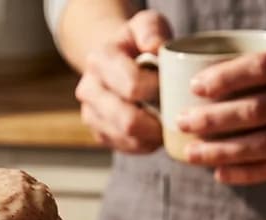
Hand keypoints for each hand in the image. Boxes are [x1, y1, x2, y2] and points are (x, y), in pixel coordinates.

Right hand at [74, 10, 171, 153]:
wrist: (115, 61)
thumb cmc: (137, 43)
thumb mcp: (146, 24)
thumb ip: (152, 30)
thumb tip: (155, 48)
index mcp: (99, 60)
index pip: (132, 85)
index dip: (159, 90)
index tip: (174, 84)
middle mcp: (88, 90)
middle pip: (127, 120)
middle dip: (158, 121)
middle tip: (177, 113)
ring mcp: (90, 115)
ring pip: (127, 138)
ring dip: (154, 135)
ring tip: (168, 121)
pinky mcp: (99, 134)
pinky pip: (127, 148)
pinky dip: (147, 143)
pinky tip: (157, 129)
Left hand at [176, 30, 265, 183]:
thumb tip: (219, 63)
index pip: (264, 68)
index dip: (227, 78)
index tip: (196, 87)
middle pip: (259, 110)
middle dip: (214, 119)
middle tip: (181, 121)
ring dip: (223, 151)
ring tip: (191, 152)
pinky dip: (249, 173)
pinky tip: (221, 172)